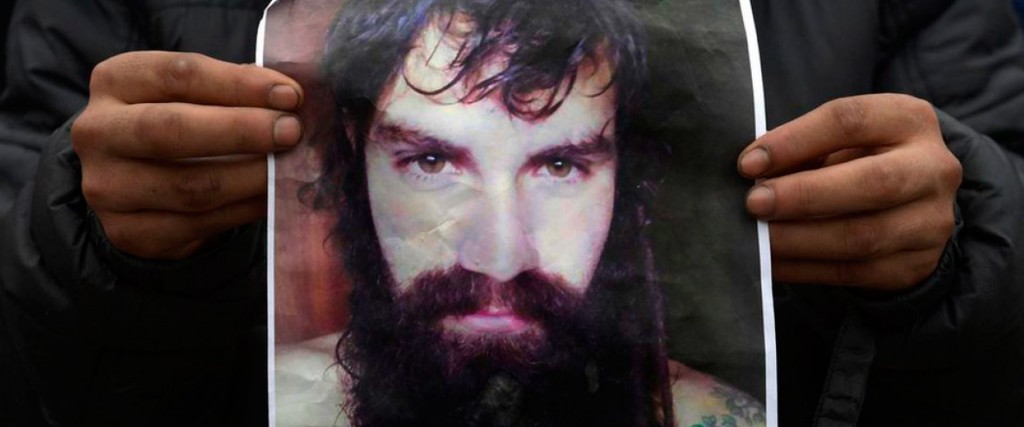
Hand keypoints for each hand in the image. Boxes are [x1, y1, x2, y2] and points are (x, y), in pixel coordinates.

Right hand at [72, 51, 303, 258]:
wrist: (136, 184)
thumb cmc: (178, 121)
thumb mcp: (194, 94)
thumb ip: (235, 89)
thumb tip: (288, 97)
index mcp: (115, 80)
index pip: (179, 75)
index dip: (239, 85)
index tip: (290, 96)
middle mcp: (98, 132)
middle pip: (172, 129)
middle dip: (241, 131)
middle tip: (292, 132)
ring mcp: (107, 187)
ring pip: (190, 187)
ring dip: (251, 178)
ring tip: (288, 168)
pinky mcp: (128, 232)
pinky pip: (199, 224)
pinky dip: (244, 209)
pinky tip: (271, 197)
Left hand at [737, 94, 960, 290]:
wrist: (909, 205)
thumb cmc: (857, 160)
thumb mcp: (837, 141)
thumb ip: (801, 150)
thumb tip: (752, 171)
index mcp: (909, 119)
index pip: (850, 121)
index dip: (795, 141)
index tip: (749, 163)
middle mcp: (933, 169)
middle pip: (874, 182)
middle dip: (805, 195)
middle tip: (754, 203)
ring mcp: (931, 221)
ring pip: (863, 237)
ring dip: (800, 239)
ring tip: (758, 238)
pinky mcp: (915, 265)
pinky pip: (853, 272)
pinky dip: (804, 268)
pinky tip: (772, 262)